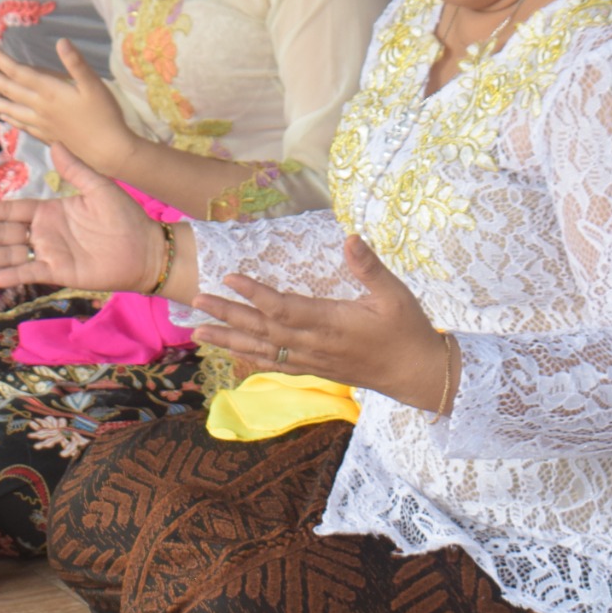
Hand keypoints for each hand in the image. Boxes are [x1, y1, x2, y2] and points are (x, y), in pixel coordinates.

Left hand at [0, 37, 137, 177]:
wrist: (108, 151)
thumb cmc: (104, 115)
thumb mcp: (95, 85)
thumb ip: (76, 63)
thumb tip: (61, 40)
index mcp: (49, 92)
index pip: (18, 72)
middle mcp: (40, 107)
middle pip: (8, 89)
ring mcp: (42, 123)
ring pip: (10, 109)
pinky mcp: (47, 135)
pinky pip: (22, 125)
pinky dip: (10, 119)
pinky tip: (4, 118)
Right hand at [0, 152, 161, 291]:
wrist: (146, 248)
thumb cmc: (126, 217)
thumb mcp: (99, 187)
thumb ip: (75, 169)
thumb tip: (55, 142)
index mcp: (50, 211)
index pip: (11, 210)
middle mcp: (45, 232)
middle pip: (3, 232)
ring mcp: (50, 254)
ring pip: (10, 254)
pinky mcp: (60, 273)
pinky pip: (31, 272)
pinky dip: (12, 274)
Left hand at [191, 236, 451, 410]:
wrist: (415, 375)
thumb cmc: (407, 331)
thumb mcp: (395, 294)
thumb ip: (370, 268)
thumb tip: (351, 237)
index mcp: (330, 323)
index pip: (284, 308)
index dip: (255, 294)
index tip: (230, 277)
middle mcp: (314, 344)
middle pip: (262, 329)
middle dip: (227, 314)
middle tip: (195, 300)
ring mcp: (312, 360)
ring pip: (262, 350)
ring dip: (228, 339)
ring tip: (197, 331)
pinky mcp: (314, 369)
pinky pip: (274, 364)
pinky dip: (249, 356)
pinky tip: (232, 351)